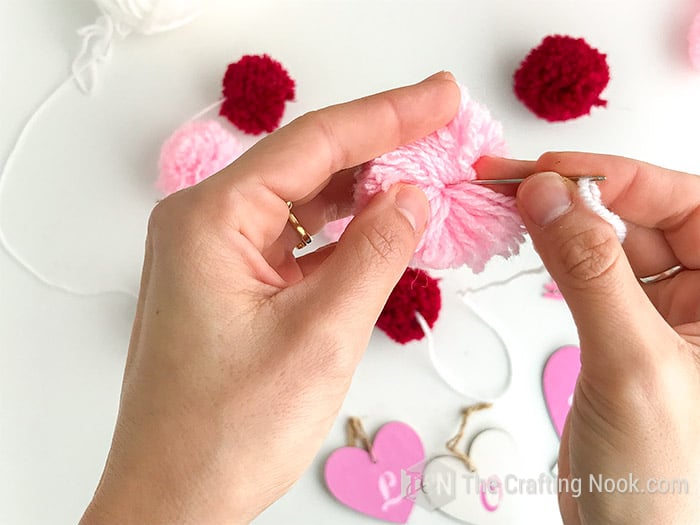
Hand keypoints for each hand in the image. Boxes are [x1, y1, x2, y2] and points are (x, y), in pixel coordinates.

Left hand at [79, 73, 459, 524]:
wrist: (175, 501)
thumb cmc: (223, 434)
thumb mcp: (320, 337)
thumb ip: (373, 255)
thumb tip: (411, 198)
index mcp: (210, 220)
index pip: (313, 144)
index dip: (387, 115)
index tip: (439, 97)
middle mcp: (205, 225)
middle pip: (307, 163)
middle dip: (379, 147)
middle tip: (442, 128)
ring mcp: (217, 255)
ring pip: (304, 201)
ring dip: (365, 190)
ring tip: (425, 173)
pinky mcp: (233, 282)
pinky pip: (297, 239)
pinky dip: (343, 232)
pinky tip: (383, 224)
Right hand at [478, 154, 699, 523]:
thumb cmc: (665, 476)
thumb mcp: (631, 362)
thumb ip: (589, 271)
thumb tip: (547, 195)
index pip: (687, 205)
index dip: (617, 179)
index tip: (548, 170)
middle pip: (645, 217)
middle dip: (578, 196)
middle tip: (512, 182)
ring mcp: (667, 316)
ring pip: (612, 243)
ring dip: (561, 222)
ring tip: (508, 205)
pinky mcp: (626, 333)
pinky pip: (591, 276)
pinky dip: (556, 256)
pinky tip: (528, 241)